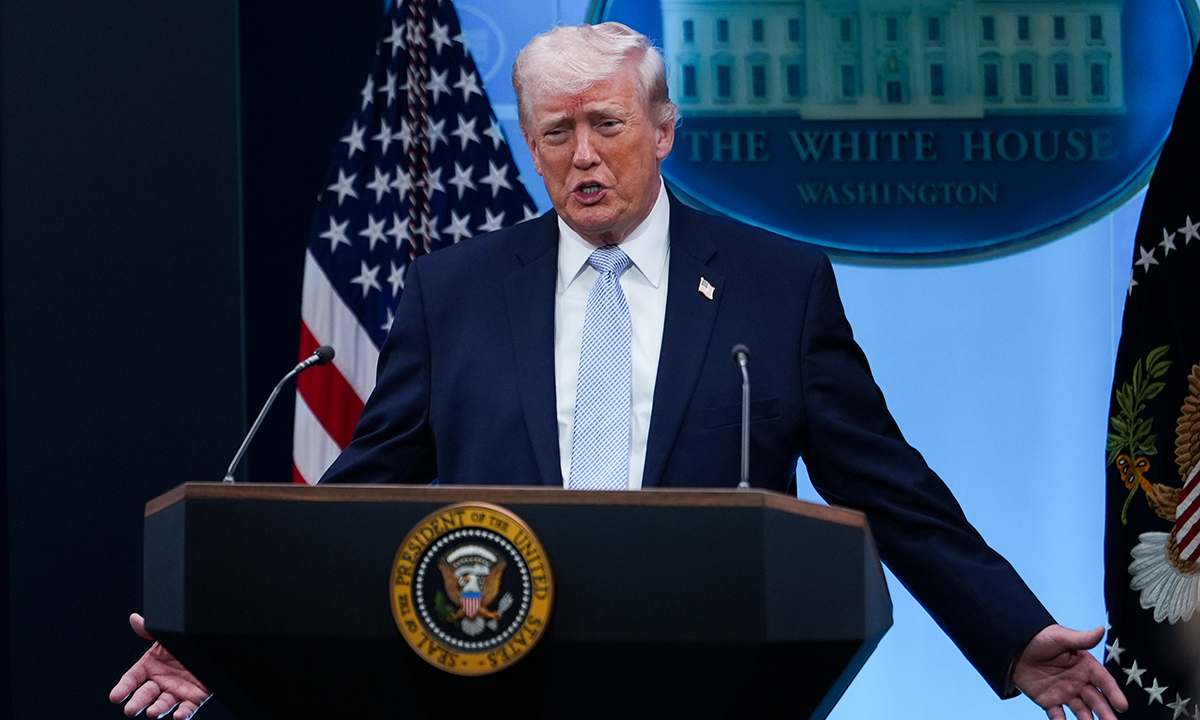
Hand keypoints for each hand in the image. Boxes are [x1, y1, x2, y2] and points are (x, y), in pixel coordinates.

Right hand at [109, 613, 210, 718]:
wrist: (211, 646)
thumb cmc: (184, 641)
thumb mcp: (167, 636)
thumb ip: (150, 630)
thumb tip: (135, 618)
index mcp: (150, 666)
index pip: (131, 679)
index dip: (123, 688)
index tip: (115, 696)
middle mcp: (161, 681)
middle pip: (145, 695)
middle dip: (137, 703)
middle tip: (131, 710)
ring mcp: (176, 691)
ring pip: (164, 704)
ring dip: (158, 710)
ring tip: (153, 713)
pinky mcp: (194, 698)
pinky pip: (188, 708)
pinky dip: (183, 714)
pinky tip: (178, 717)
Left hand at [1013, 624, 1127, 719]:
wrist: (1012, 646)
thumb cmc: (1038, 637)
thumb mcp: (1060, 637)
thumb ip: (1080, 638)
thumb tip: (1101, 629)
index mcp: (1085, 666)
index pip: (1104, 681)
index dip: (1114, 693)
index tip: (1122, 706)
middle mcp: (1078, 682)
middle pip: (1096, 700)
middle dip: (1106, 713)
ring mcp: (1065, 693)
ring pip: (1082, 711)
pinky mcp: (1049, 701)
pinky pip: (1058, 716)